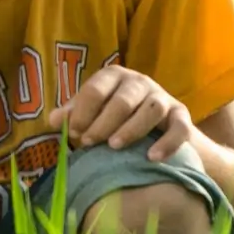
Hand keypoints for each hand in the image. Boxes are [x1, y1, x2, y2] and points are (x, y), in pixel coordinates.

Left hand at [62, 63, 194, 160]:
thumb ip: (73, 114)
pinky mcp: (181, 115)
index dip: (83, 111)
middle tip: (88, 143)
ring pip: (151, 109)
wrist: (157, 126)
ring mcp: (163, 97)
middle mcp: (139, 82)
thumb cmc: (114, 115)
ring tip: (114, 146)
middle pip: (123, 100)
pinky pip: (180, 128)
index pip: (96, 89)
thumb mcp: (92, 111)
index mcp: (113, 76)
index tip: (73, 133)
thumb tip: (52, 120)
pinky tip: (152, 158)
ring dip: (132, 129)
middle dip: (103, 123)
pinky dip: (167, 143)